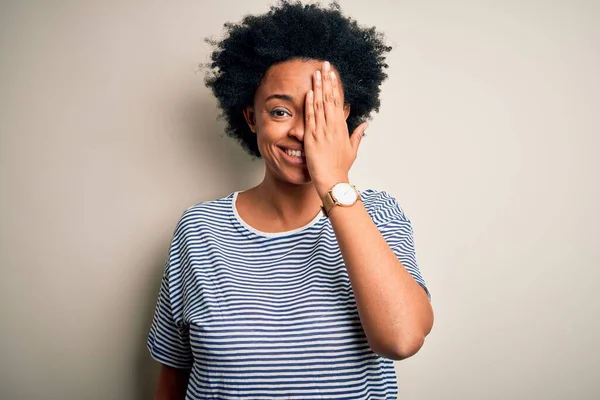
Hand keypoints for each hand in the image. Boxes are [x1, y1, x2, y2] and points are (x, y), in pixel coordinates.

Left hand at [304, 61, 368, 197]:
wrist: (333, 180)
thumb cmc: (341, 167)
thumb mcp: (352, 149)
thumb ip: (358, 135)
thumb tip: (365, 124)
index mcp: (341, 128)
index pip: (337, 102)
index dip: (334, 87)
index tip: (332, 74)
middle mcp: (333, 127)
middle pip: (330, 99)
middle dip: (327, 81)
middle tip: (325, 64)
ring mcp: (322, 131)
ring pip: (320, 105)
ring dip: (318, 87)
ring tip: (317, 72)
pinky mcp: (312, 138)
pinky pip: (311, 118)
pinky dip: (310, 104)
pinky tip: (310, 91)